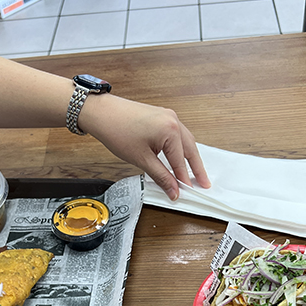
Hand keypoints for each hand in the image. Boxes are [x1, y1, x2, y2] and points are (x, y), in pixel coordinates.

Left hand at [79, 95, 210, 200]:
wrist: (101, 113)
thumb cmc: (117, 131)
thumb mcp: (141, 159)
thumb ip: (161, 176)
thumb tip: (173, 190)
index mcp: (170, 130)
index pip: (180, 161)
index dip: (183, 179)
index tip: (186, 192)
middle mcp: (173, 120)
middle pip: (190, 149)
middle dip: (196, 168)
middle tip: (203, 184)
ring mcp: (168, 116)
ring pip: (185, 141)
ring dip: (189, 157)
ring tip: (195, 173)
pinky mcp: (162, 116)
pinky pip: (177, 134)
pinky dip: (180, 147)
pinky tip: (180, 156)